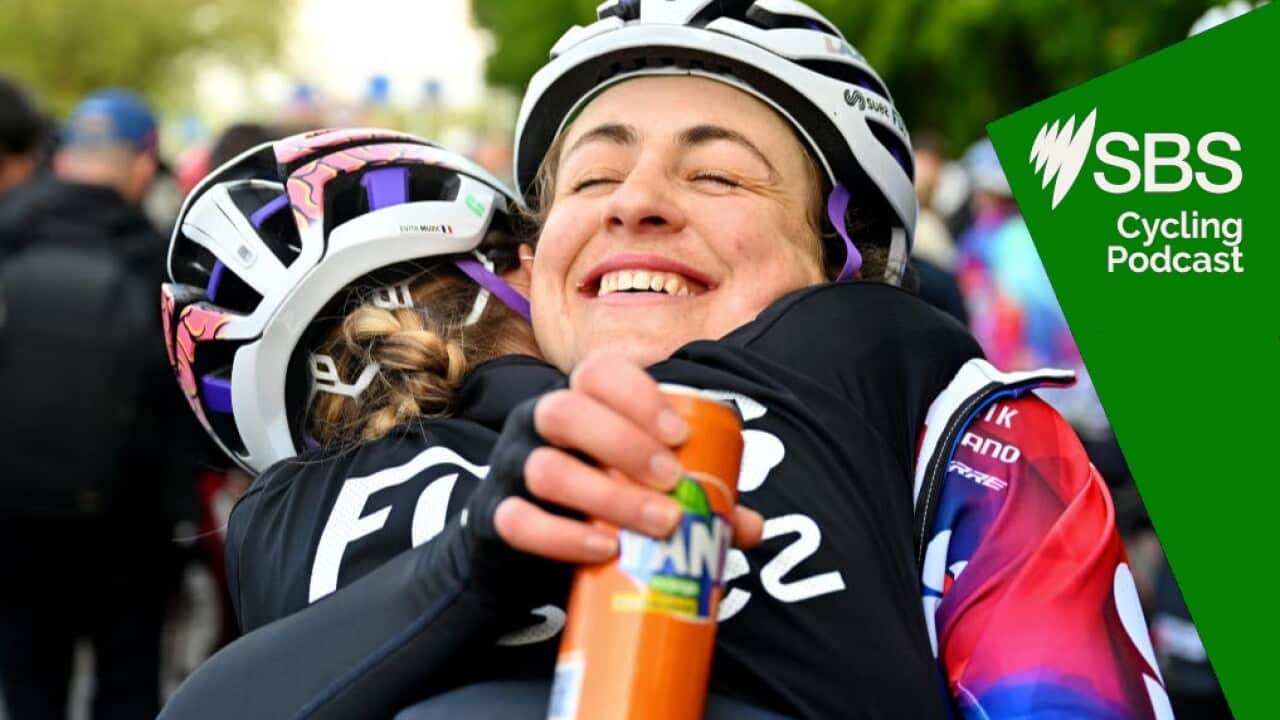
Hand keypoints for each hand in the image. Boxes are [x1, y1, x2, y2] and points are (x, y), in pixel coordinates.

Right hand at [492, 351, 763, 563]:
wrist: (517, 557)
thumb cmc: (592, 505)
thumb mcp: (638, 491)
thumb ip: (690, 499)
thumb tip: (752, 525)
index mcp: (578, 405)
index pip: (596, 371)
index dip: (637, 396)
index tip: (679, 435)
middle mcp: (536, 426)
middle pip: (564, 410)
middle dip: (624, 443)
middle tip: (673, 481)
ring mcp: (509, 469)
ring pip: (545, 468)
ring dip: (608, 495)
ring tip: (659, 524)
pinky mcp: (493, 518)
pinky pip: (518, 521)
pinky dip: (564, 536)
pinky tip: (605, 549)